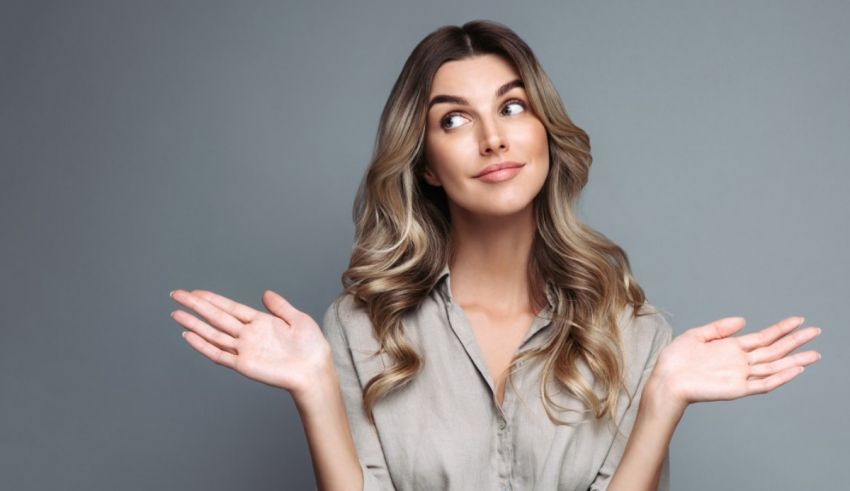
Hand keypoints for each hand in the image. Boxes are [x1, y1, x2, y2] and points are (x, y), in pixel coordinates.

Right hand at [169, 289, 333, 397]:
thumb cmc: (311, 347)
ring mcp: (244, 349)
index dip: (212, 299)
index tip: (195, 292)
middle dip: (196, 306)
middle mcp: (248, 335)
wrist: (314, 370)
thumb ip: (279, 306)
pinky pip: (218, 353)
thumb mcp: (297, 319)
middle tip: (176, 295)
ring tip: (176, 313)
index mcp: (260, 322)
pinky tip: (188, 336)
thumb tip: (265, 293)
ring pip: (212, 334)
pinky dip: (203, 345)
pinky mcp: (243, 364)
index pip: (230, 308)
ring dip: (194, 324)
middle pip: (216, 317)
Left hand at [650, 316, 821, 409]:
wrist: (666, 379)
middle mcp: (740, 361)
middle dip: (795, 341)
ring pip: (774, 366)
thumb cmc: (676, 360)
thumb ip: (720, 328)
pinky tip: (795, 369)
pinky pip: (763, 383)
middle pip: (774, 350)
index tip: (798, 320)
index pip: (763, 337)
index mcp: (731, 347)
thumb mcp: (697, 335)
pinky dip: (780, 377)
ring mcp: (740, 375)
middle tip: (816, 331)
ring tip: (814, 353)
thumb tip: (743, 320)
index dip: (781, 328)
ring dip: (795, 360)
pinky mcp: (737, 388)